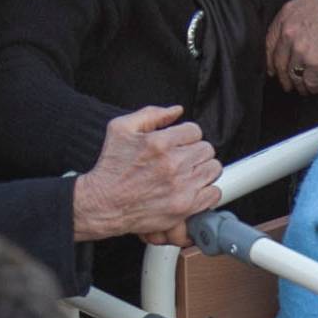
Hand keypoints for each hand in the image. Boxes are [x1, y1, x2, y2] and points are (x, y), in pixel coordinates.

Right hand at [72, 105, 222, 241]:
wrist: (103, 204)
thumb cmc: (110, 168)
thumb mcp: (121, 129)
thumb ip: (151, 114)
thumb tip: (177, 110)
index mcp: (159, 143)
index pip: (195, 131)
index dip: (187, 136)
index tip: (180, 144)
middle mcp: (172, 164)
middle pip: (207, 149)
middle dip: (195, 152)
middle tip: (183, 159)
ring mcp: (180, 187)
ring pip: (213, 169)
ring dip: (203, 170)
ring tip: (188, 173)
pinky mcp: (184, 207)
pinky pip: (214, 193)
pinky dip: (206, 191)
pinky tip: (192, 189)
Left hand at [265, 0, 317, 93]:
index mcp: (287, 15)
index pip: (269, 41)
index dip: (269, 56)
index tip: (271, 66)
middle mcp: (289, 34)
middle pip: (278, 61)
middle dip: (281, 75)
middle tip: (285, 83)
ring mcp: (301, 50)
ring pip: (292, 74)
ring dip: (296, 84)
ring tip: (301, 90)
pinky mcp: (316, 63)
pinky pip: (309, 81)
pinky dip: (312, 88)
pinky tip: (316, 89)